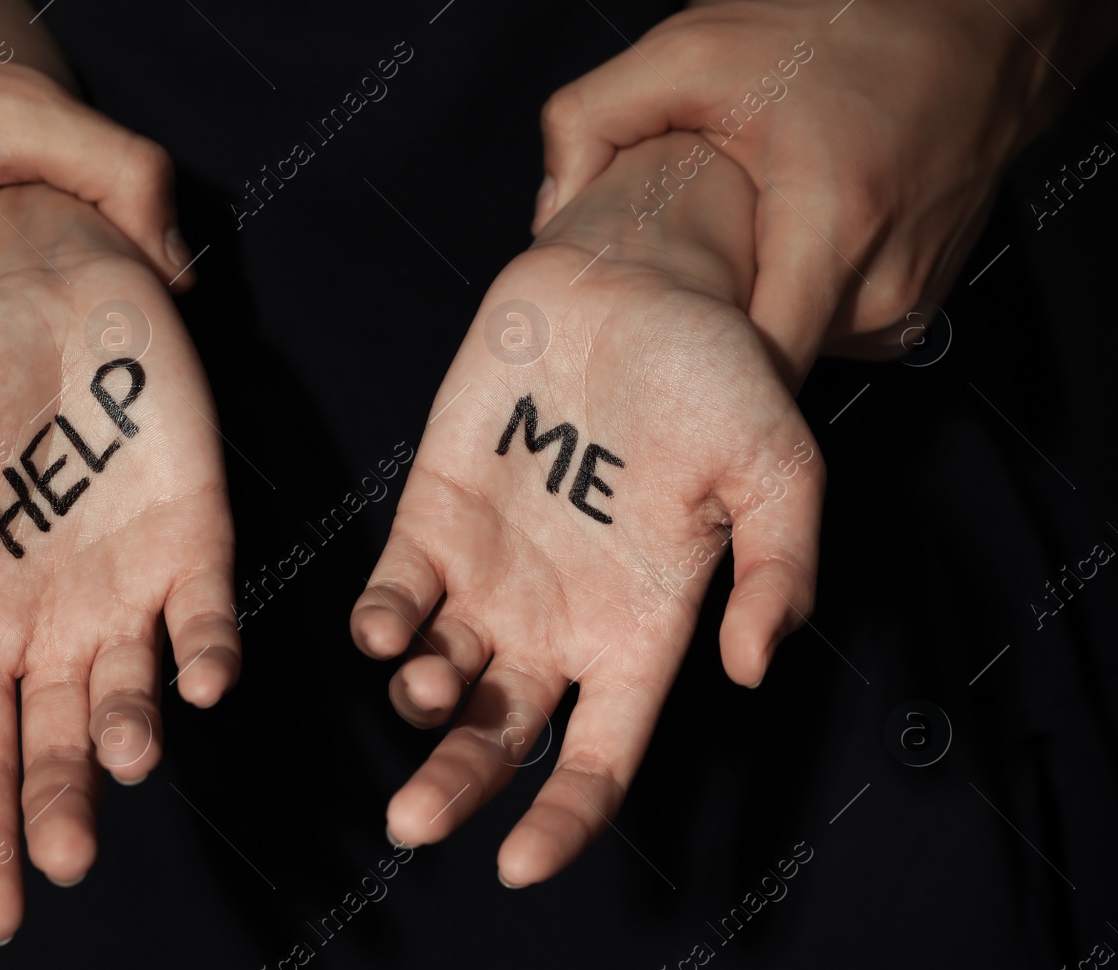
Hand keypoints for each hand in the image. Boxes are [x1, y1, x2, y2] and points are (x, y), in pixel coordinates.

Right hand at [0, 184, 238, 939]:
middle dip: (59, 807)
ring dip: (131, 733)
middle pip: (56, 745)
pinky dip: (206, 653)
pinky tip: (203, 679)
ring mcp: (126, 589)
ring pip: (131, 694)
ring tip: (122, 757)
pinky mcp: (195, 542)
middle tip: (68, 861)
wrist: (43, 287)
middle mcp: (51, 625)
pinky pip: (205, 618)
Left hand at [354, 133, 823, 886]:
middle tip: (414, 821)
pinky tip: (387, 628)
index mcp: (639, 633)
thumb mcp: (777, 468)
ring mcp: (488, 575)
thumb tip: (754, 670)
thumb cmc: (716, 376)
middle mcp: (556, 623)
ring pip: (437, 678)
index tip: (518, 867)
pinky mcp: (432, 518)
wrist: (634, 285)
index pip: (596, 759)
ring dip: (422, 699)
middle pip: (498, 739)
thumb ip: (778, 570)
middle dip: (455, 787)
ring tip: (429, 681)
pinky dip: (382, 624)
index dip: (562, 822)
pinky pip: (395, 596)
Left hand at [531, 0, 1089, 382]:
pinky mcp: (916, 308)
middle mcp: (880, 287)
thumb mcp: (692, 50)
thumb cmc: (844, 31)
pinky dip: (796, 299)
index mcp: (830, 231)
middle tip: (676, 275)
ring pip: (794, 349)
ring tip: (740, 244)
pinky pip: (830, 332)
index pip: (750, 374)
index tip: (644, 358)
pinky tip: (785, 243)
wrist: (976, 25)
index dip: (687, 377)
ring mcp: (906, 306)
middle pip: (760, 367)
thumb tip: (550, 208)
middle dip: (706, 332)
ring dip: (755, 309)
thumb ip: (592, 118)